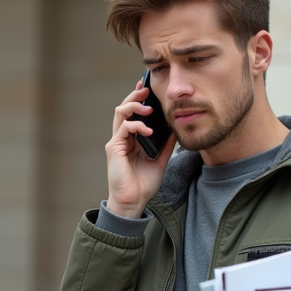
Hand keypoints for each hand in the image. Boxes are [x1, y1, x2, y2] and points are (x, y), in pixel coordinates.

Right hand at [105, 80, 175, 217]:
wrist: (134, 201)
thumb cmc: (144, 184)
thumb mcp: (160, 160)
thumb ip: (166, 144)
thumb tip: (176, 129)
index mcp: (132, 139)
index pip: (133, 114)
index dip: (139, 99)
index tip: (149, 90)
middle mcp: (122, 138)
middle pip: (124, 108)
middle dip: (135, 96)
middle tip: (147, 89)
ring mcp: (117, 142)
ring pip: (120, 113)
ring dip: (134, 106)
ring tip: (149, 108)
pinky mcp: (114, 148)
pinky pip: (124, 128)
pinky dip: (137, 125)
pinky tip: (149, 131)